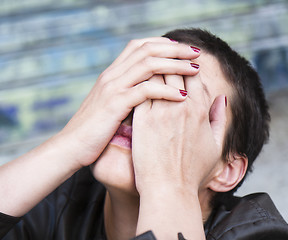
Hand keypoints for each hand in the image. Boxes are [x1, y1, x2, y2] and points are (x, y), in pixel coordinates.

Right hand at [58, 37, 200, 168]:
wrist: (70, 146)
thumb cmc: (93, 131)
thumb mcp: (109, 106)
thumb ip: (125, 95)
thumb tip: (148, 92)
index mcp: (111, 74)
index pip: (139, 46)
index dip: (162, 43)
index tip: (182, 48)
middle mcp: (112, 75)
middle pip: (147, 50)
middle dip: (175, 49)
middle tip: (196, 53)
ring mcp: (112, 88)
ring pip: (149, 65)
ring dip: (175, 65)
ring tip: (196, 69)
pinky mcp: (115, 104)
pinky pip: (145, 90)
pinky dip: (166, 90)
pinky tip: (183, 96)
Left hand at [132, 72, 226, 238]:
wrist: (168, 189)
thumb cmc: (192, 171)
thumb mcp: (215, 145)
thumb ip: (219, 119)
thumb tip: (222, 99)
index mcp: (200, 110)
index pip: (194, 75)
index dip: (186, 64)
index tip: (179, 61)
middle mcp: (182, 106)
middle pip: (175, 71)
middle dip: (169, 60)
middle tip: (161, 55)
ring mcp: (160, 112)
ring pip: (156, 77)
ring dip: (153, 67)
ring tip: (147, 63)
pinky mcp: (142, 120)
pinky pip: (140, 91)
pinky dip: (139, 82)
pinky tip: (134, 78)